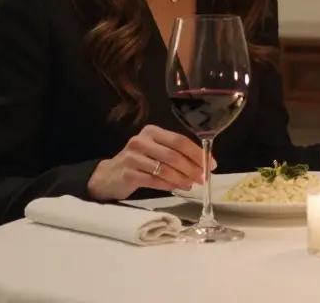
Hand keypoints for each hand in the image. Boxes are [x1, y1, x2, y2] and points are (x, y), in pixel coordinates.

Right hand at [86, 125, 214, 200]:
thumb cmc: (139, 162)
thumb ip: (176, 153)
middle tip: (202, 178)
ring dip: (181, 178)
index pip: (179, 140)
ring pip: (164, 168)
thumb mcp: (156, 151)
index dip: (197, 153)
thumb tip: (204, 164)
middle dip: (191, 168)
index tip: (211, 164)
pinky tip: (176, 188)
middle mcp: (141, 141)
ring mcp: (132, 157)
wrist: (108, 176)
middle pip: (173, 155)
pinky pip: (154, 180)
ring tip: (190, 185)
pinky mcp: (128, 173)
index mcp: (152, 131)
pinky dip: (168, 185)